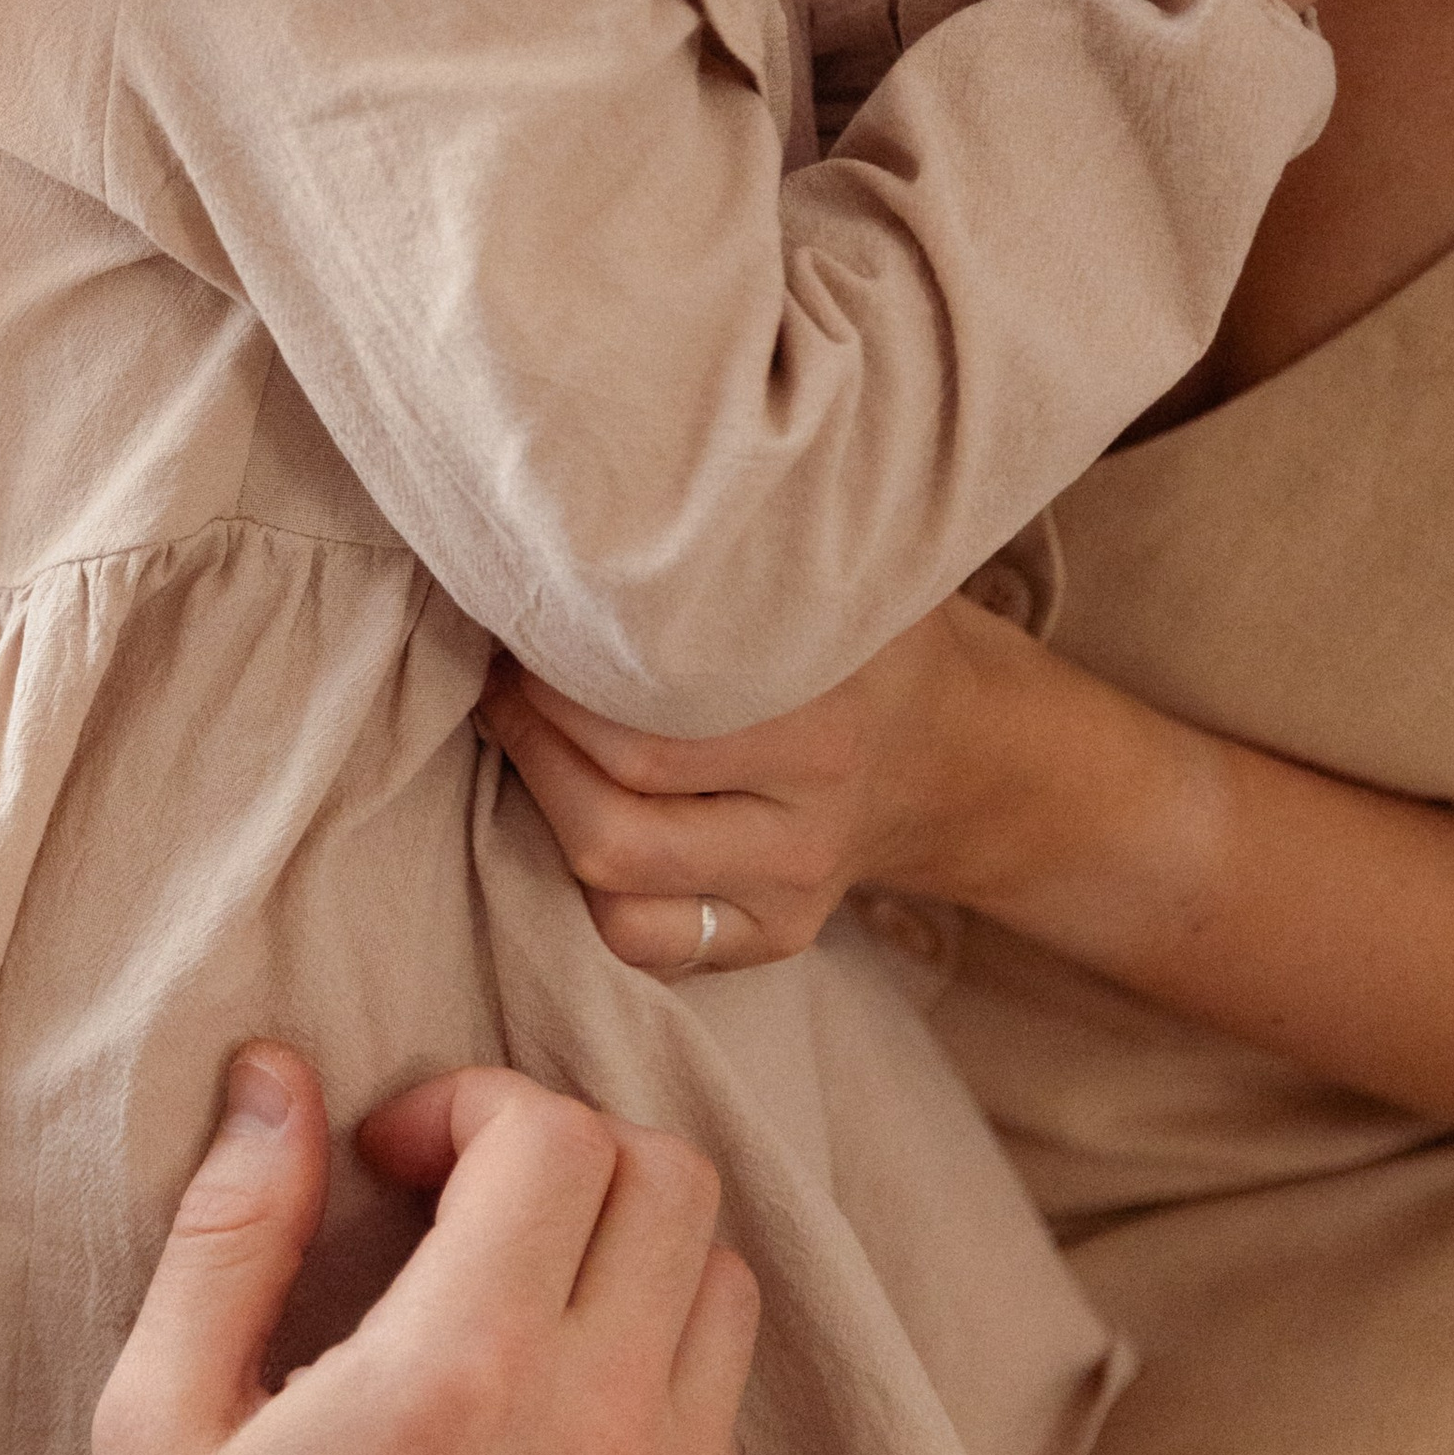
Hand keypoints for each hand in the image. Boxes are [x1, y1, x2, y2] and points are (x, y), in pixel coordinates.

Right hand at [94, 1047, 756, 1454]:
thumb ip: (229, 1229)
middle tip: (461, 1203)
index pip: (554, 1133)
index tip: (391, 1160)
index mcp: (460, 1375)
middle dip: (560, 1148)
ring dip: (625, 1247)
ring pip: (720, 1282)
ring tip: (513, 1295)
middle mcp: (597, 1431)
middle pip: (669, 1177)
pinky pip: (720, 1408)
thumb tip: (277, 1075)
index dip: (469, 1102)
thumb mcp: (160, 1429)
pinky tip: (546, 1412)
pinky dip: (652, 1361)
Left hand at [481, 601, 1018, 974]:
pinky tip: (567, 817)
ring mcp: (790, 896)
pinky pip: (645, 944)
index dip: (556, 680)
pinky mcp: (770, 941)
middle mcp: (808, 825)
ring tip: (523, 739)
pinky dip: (586, 890)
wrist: (948, 749)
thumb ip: (737, 558)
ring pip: (618, 891)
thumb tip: (596, 510)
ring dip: (543, 812)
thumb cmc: (856, 641)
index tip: (525, 621)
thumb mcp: (826, 580)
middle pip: (619, 817)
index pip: (651, 727)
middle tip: (505, 676)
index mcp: (825, 725)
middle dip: (535, 742)